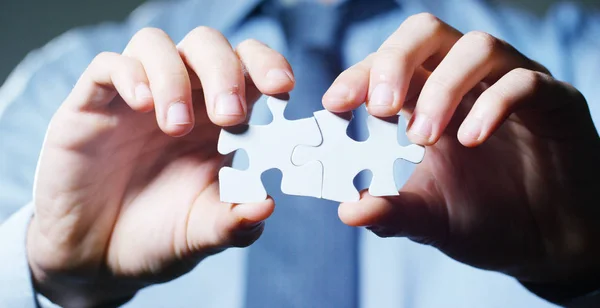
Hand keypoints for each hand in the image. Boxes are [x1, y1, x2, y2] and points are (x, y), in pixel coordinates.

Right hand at [28, 27, 294, 306]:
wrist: (97, 259)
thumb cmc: (158, 237)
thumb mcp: (203, 234)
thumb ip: (235, 222)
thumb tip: (266, 205)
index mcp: (219, 121)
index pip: (249, 68)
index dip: (268, 66)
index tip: (283, 89)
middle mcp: (181, 99)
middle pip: (207, 45)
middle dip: (225, 71)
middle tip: (230, 117)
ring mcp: (135, 99)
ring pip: (157, 45)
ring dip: (174, 77)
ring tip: (175, 127)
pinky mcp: (93, 106)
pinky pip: (109, 66)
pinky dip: (129, 76)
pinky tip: (142, 107)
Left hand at [324, 13, 599, 295]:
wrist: (544, 245)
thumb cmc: (482, 220)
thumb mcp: (428, 219)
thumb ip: (390, 212)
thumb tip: (347, 211)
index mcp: (426, 99)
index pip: (387, 65)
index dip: (359, 75)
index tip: (335, 104)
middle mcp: (465, 82)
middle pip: (426, 32)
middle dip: (395, 61)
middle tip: (380, 108)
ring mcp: (509, 85)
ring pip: (476, 46)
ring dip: (444, 87)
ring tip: (424, 138)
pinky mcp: (554, 102)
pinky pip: (525, 81)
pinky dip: (494, 103)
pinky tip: (472, 138)